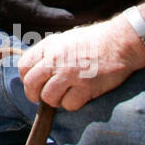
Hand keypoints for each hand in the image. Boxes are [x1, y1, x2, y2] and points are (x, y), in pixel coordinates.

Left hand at [18, 16, 144, 110]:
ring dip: (55, 101)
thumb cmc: (94, 41)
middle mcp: (55, 60)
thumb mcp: (65, 39)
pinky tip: (79, 97)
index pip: (24, 67)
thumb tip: (36, 70)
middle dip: (34, 95)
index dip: (26, 78)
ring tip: (64, 96)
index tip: (33, 83)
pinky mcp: (85, 87)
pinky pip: (69, 105)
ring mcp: (70, 74)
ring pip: (49, 98)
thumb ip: (48, 53)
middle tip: (41, 98)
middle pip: (31, 84)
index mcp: (49, 47)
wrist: (120, 43)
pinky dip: (72, 104)